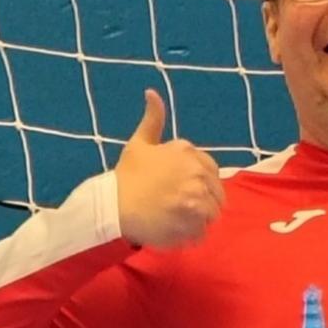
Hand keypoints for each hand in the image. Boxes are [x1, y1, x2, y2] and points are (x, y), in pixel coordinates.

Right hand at [115, 89, 224, 246]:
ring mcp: (198, 201)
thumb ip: (153, 119)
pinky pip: (203, 233)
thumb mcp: (140, 143)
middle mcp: (197, 174)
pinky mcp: (194, 225)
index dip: (199, 183)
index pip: (211, 172)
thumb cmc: (126, 177)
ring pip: (211, 214)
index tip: (180, 190)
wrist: (112, 207)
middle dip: (200, 201)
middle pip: (215, 194)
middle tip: (176, 208)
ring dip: (197, 219)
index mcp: (188, 153)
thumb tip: (152, 92)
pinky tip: (172, 230)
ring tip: (174, 220)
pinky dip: (191, 235)